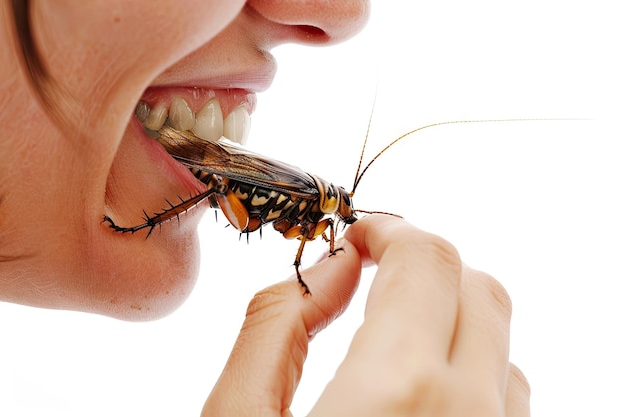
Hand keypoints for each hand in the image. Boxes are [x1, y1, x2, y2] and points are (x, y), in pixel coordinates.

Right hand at [201, 215, 529, 415]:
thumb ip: (275, 327)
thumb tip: (331, 266)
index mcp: (396, 392)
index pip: (426, 259)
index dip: (390, 232)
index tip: (362, 239)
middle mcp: (469, 416)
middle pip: (479, 290)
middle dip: (424, 266)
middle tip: (376, 278)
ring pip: (502, 346)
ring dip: (450, 321)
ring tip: (392, 342)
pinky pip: (508, 399)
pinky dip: (470, 374)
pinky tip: (418, 396)